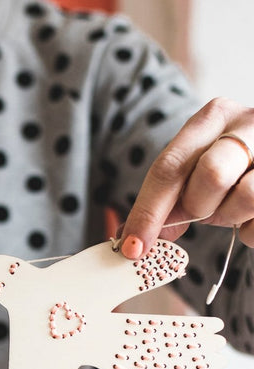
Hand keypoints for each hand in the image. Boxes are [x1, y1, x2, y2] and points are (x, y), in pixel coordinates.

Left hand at [121, 97, 253, 258]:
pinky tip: (251, 216)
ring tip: (231, 208)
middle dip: (198, 206)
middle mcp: (250, 123)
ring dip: (229, 216)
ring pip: (247, 196)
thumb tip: (132, 241)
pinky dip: (250, 231)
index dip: (147, 213)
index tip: (132, 248)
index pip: (169, 167)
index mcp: (214, 116)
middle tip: (200, 211)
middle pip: (212, 176)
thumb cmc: (229, 167)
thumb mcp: (194, 171)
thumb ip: (165, 200)